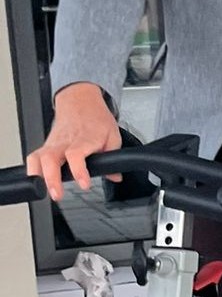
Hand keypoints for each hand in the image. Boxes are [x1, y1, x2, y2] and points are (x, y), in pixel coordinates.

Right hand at [26, 82, 120, 200]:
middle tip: (57, 194)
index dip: (79, 170)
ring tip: (45, 191)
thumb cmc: (96, 118)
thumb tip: (115, 176)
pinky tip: (37, 181)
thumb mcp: (113, 135)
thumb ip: (114, 157)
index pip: (77, 154)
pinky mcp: (46, 145)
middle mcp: (66, 141)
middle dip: (52, 178)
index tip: (84, 184)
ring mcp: (53, 142)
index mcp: (85, 138)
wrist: (80, 101)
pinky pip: (34, 157)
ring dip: (39, 176)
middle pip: (51, 158)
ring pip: (39, 157)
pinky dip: (32, 170)